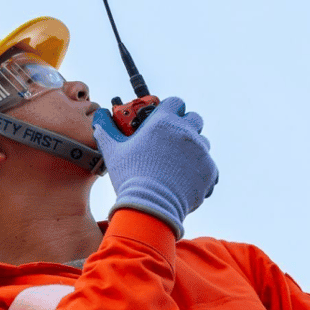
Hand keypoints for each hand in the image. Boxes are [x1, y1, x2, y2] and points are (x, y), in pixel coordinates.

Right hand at [92, 96, 217, 237]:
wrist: (151, 207)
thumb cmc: (131, 177)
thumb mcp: (113, 151)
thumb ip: (106, 129)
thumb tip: (100, 116)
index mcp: (163, 122)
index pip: (175, 102)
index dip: (170, 108)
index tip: (164, 118)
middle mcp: (186, 132)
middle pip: (194, 118)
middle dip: (185, 125)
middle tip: (171, 140)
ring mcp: (200, 151)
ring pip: (203, 142)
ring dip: (193, 148)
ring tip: (177, 164)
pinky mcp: (209, 170)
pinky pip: (208, 165)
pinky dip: (199, 171)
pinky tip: (184, 181)